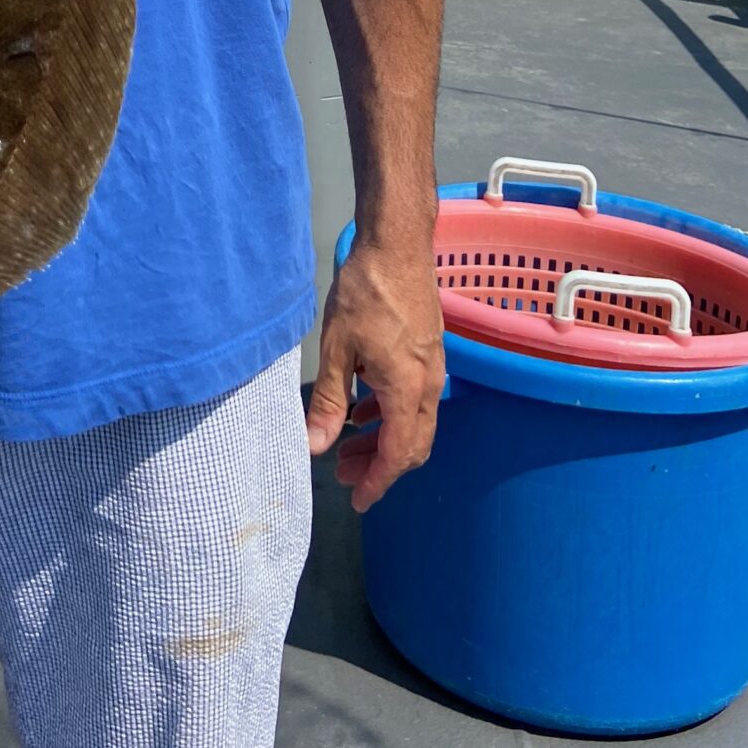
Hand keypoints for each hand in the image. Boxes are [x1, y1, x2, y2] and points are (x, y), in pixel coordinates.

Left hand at [305, 233, 444, 512]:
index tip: (358, 502)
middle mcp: (428, 384)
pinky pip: (414, 399)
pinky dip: (390, 414)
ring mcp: (432, 367)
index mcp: (407, 389)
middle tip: (345, 475)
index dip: (377, 483)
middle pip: (412, 445)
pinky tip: (364, 407)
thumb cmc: (366, 293)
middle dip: (380, 467)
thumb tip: (316, 447)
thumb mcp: (337, 349)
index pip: (397, 454)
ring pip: (414, 422)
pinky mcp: (428, 352)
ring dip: (384, 440)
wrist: (397, 245)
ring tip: (348, 445)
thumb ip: (330, 402)